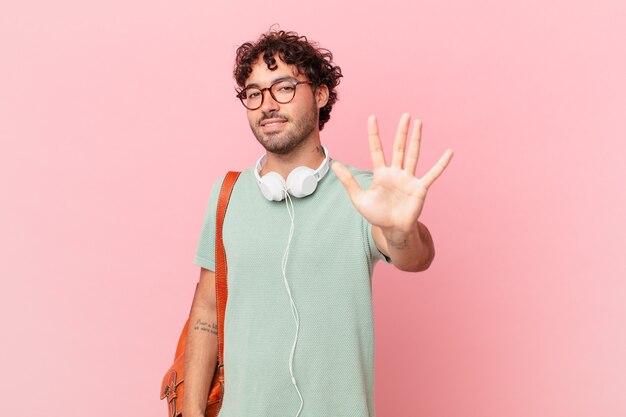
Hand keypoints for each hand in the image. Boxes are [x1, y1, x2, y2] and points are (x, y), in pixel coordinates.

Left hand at [331, 113, 452, 233]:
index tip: (372, 117)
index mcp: (381, 174)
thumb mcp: (359, 199)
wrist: (393, 230)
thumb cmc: (376, 215)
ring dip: (416, 139)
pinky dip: (441, 164)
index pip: (376, 149)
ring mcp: (409, 179)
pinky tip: (449, 152)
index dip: (374, 134)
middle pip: (398, 147)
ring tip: (419, 123)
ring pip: (413, 155)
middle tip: (405, 114)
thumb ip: (348, 181)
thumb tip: (334, 165)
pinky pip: (432, 174)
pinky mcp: (420, 188)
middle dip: (401, 131)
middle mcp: (396, 172)